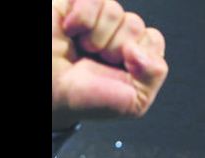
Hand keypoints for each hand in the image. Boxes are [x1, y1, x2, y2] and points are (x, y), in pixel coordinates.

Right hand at [52, 0, 167, 129]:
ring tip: (84, 50)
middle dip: (117, 49)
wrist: (50, 95)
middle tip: (98, 62)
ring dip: (98, 38)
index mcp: (135, 54)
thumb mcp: (133, 101)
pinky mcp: (74, 6)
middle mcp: (117, 33)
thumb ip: (154, 75)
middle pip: (135, 24)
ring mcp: (96, 18)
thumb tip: (139, 47)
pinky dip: (83, 19)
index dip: (140, 56)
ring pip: (115, 11)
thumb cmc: (87, 98)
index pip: (153, 39)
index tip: (123, 71)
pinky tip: (71, 31)